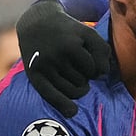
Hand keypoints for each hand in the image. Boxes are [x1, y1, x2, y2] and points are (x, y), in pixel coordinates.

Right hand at [15, 0, 111, 116]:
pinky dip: (62, 105)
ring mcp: (44, 67)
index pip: (95, 69)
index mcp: (71, 46)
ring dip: (76, 87)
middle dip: (83, 76)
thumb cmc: (68, 31)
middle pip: (82, 81)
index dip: (94, 65)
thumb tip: (101, 75)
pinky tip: (72, 112)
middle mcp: (55, 57)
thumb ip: (102, 51)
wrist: (36, 23)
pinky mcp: (34, 75)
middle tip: (74, 64)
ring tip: (71, 74)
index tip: (87, 58)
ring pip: (71, 90)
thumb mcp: (88, 34)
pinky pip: (50, 95)